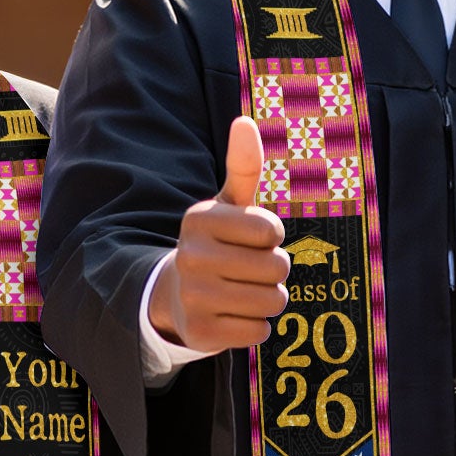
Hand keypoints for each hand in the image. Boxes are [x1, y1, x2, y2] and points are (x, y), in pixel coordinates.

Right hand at [149, 116, 289, 352]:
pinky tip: (231, 315)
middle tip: (247, 269)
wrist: (177, 295)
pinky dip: (254, 325)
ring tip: (243, 290)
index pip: (272, 231)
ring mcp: (192, 297)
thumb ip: (243, 166)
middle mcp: (190, 256)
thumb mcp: (229, 204)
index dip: (272, 237)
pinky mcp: (200, 334)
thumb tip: (245, 121)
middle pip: (277, 268)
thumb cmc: (218, 242)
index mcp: (199, 219)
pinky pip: (259, 331)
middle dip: (273, 270)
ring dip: (269, 298)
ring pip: (273, 301)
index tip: (251, 238)